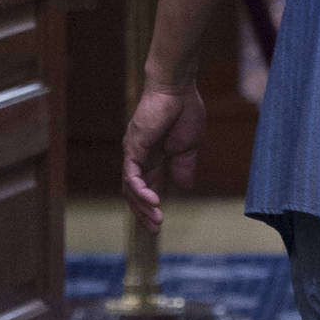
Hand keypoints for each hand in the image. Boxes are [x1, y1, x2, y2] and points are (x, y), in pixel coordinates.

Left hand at [122, 79, 205, 233]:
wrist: (178, 89)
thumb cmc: (184, 111)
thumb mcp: (188, 147)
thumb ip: (183, 168)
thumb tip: (184, 189)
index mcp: (153, 158)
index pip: (146, 188)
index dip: (150, 207)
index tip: (159, 225)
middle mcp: (139, 158)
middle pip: (134, 193)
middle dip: (143, 213)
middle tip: (155, 230)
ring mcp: (134, 153)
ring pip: (131, 187)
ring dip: (142, 206)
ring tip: (156, 220)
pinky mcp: (133, 146)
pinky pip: (131, 174)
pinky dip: (140, 189)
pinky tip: (152, 201)